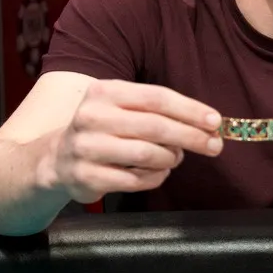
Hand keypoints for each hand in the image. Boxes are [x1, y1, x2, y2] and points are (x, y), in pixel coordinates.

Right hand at [44, 79, 222, 203]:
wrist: (57, 157)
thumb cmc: (104, 130)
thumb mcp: (124, 109)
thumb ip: (160, 113)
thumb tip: (208, 125)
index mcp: (105, 92)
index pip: (157, 98)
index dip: (190, 110)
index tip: (215, 121)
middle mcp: (92, 116)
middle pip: (156, 126)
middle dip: (192, 137)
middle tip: (214, 146)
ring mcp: (86, 147)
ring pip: (148, 155)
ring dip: (170, 159)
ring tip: (174, 159)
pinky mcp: (86, 176)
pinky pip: (136, 180)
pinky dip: (155, 178)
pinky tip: (156, 173)